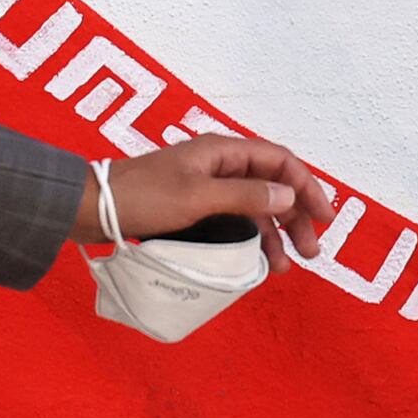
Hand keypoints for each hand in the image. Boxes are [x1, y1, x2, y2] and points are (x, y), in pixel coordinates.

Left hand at [102, 130, 327, 260]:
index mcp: (223, 151)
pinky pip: (233, 220)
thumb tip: (288, 195)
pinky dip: (249, 238)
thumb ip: (245, 196)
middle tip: (309, 251)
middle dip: (294, 216)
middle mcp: (220, 164)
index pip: (280, 162)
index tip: (324, 218)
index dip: (307, 187)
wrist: (92, 208)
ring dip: (273, 233)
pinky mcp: (194, 206)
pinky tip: (256, 260)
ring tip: (284, 266)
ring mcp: (207, 185)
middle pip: (271, 186)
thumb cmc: (143, 197)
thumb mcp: (198, 198)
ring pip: (253, 207)